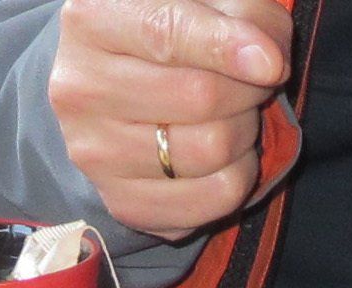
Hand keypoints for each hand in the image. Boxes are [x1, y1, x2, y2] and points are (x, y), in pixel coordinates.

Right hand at [49, 0, 291, 239]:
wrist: (118, 101)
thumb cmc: (173, 42)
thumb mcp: (202, 7)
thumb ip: (241, 13)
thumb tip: (268, 61)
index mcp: (92, 19)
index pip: (166, 33)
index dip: (225, 47)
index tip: (272, 64)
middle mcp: (79, 88)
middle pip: (200, 96)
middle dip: (248, 91)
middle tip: (251, 84)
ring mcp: (95, 152)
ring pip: (212, 149)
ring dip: (246, 133)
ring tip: (234, 116)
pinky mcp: (124, 203)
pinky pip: (217, 196)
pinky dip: (241, 175)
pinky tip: (226, 156)